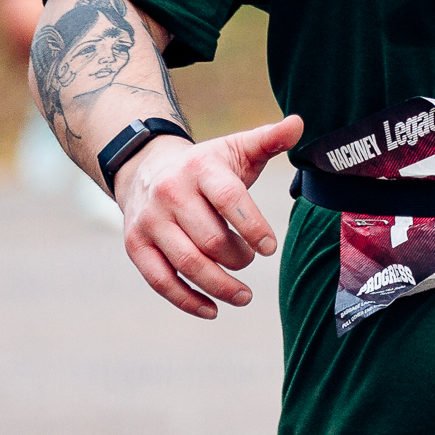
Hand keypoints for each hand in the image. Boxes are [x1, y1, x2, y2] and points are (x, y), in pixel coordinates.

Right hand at [115, 115, 301, 319]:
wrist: (145, 169)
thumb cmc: (206, 166)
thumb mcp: (236, 148)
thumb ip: (269, 140)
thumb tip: (299, 123)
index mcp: (200, 169)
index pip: (229, 199)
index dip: (253, 227)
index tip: (270, 248)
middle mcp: (170, 194)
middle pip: (210, 239)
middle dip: (238, 258)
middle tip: (252, 261)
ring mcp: (150, 222)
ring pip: (187, 263)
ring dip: (220, 286)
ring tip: (245, 296)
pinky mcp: (135, 246)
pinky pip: (160, 280)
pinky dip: (187, 301)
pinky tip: (212, 310)